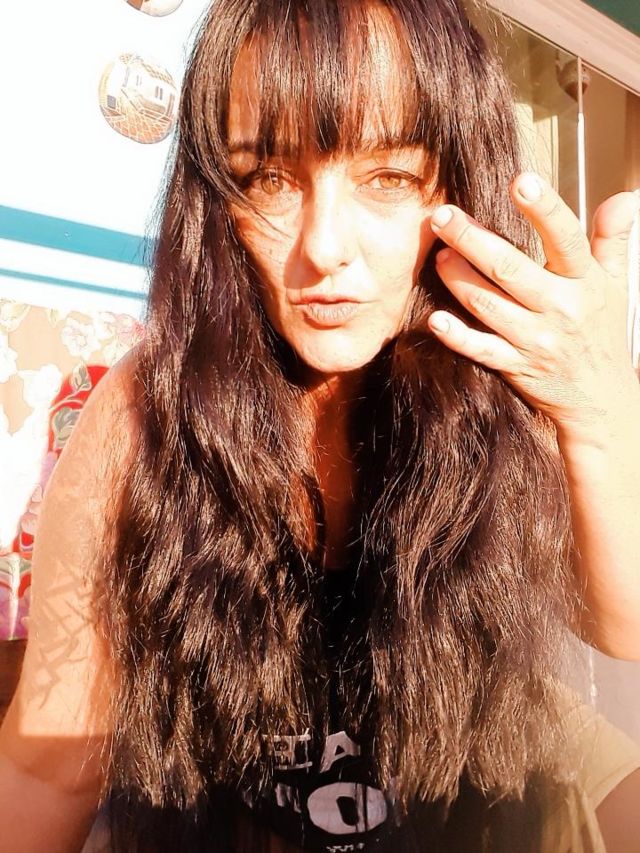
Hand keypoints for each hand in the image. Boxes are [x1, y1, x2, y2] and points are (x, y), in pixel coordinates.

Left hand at [427, 175, 638, 435]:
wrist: (601, 399)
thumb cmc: (602, 334)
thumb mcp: (615, 285)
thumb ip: (611, 239)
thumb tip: (625, 197)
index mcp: (585, 281)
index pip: (566, 237)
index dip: (544, 209)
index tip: (521, 180)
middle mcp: (559, 308)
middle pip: (509, 268)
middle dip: (472, 239)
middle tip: (442, 215)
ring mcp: (535, 339)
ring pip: (488, 304)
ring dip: (458, 279)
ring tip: (438, 254)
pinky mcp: (516, 366)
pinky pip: (482, 350)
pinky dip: (458, 336)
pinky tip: (435, 320)